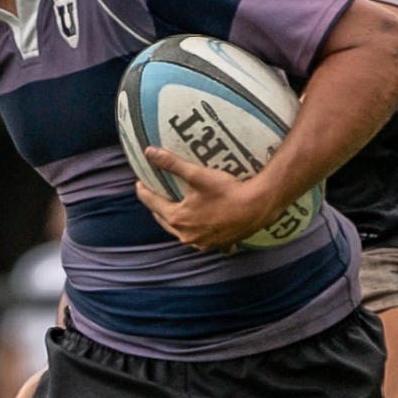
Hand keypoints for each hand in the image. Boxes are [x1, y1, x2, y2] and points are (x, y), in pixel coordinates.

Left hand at [135, 148, 276, 251]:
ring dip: (176, 221)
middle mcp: (186, 236)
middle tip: (155, 195)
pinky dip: (200, 233)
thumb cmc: (227, 191)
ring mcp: (202, 243)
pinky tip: (204, 228)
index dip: (144, 191)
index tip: (139, 183)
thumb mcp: (197, 175)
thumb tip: (149, 152)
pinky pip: (204, 241)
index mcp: (178, 218)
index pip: (152, 203)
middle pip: (164, 220)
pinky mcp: (218, 245)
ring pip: (182, 232)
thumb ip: (172, 163)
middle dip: (157, 207)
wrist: (258, 207)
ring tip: (176, 209)